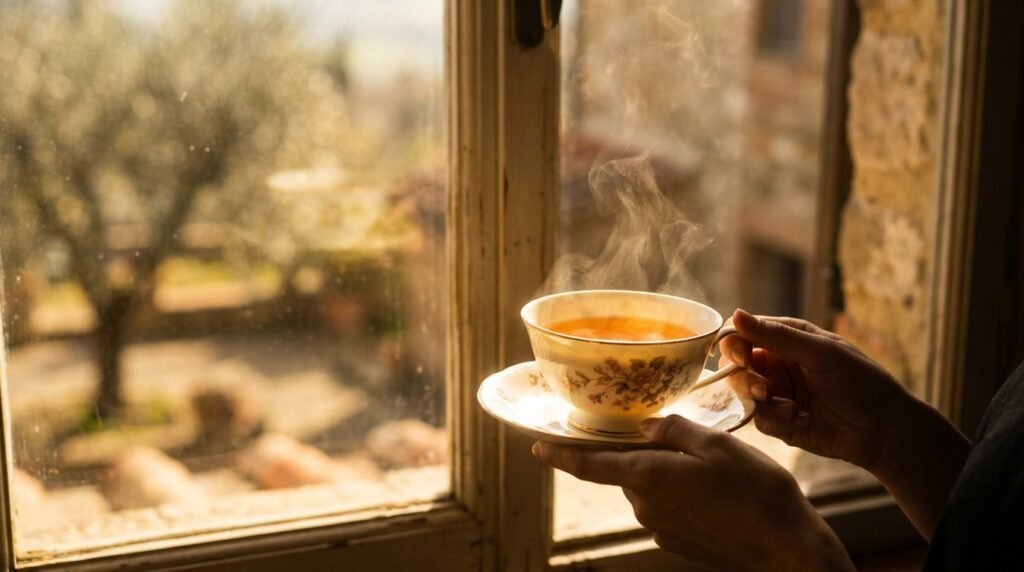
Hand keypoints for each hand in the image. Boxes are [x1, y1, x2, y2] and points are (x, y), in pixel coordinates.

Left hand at [533, 415, 853, 571]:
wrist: (785, 547)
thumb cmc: (754, 490)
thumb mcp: (714, 443)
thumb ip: (671, 430)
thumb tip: (645, 427)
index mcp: (647, 478)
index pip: (590, 465)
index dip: (560, 454)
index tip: (538, 445)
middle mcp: (645, 507)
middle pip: (628, 470)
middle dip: (644, 452)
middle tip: (684, 440)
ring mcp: (661, 529)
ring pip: (651, 487)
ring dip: (668, 473)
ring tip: (713, 469)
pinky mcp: (678, 542)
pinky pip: (669, 507)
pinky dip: (682, 494)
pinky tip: (716, 492)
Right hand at [721, 310, 969, 538]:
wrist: (885, 431)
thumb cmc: (860, 382)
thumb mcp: (820, 352)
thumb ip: (776, 335)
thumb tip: (735, 314)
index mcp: (787, 340)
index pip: (744, 334)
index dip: (734, 344)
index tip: (741, 357)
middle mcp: (779, 365)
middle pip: (737, 365)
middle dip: (745, 377)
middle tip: (765, 387)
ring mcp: (779, 393)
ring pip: (743, 393)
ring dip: (760, 399)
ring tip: (788, 407)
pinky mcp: (780, 422)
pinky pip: (758, 418)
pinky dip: (774, 419)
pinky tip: (799, 419)